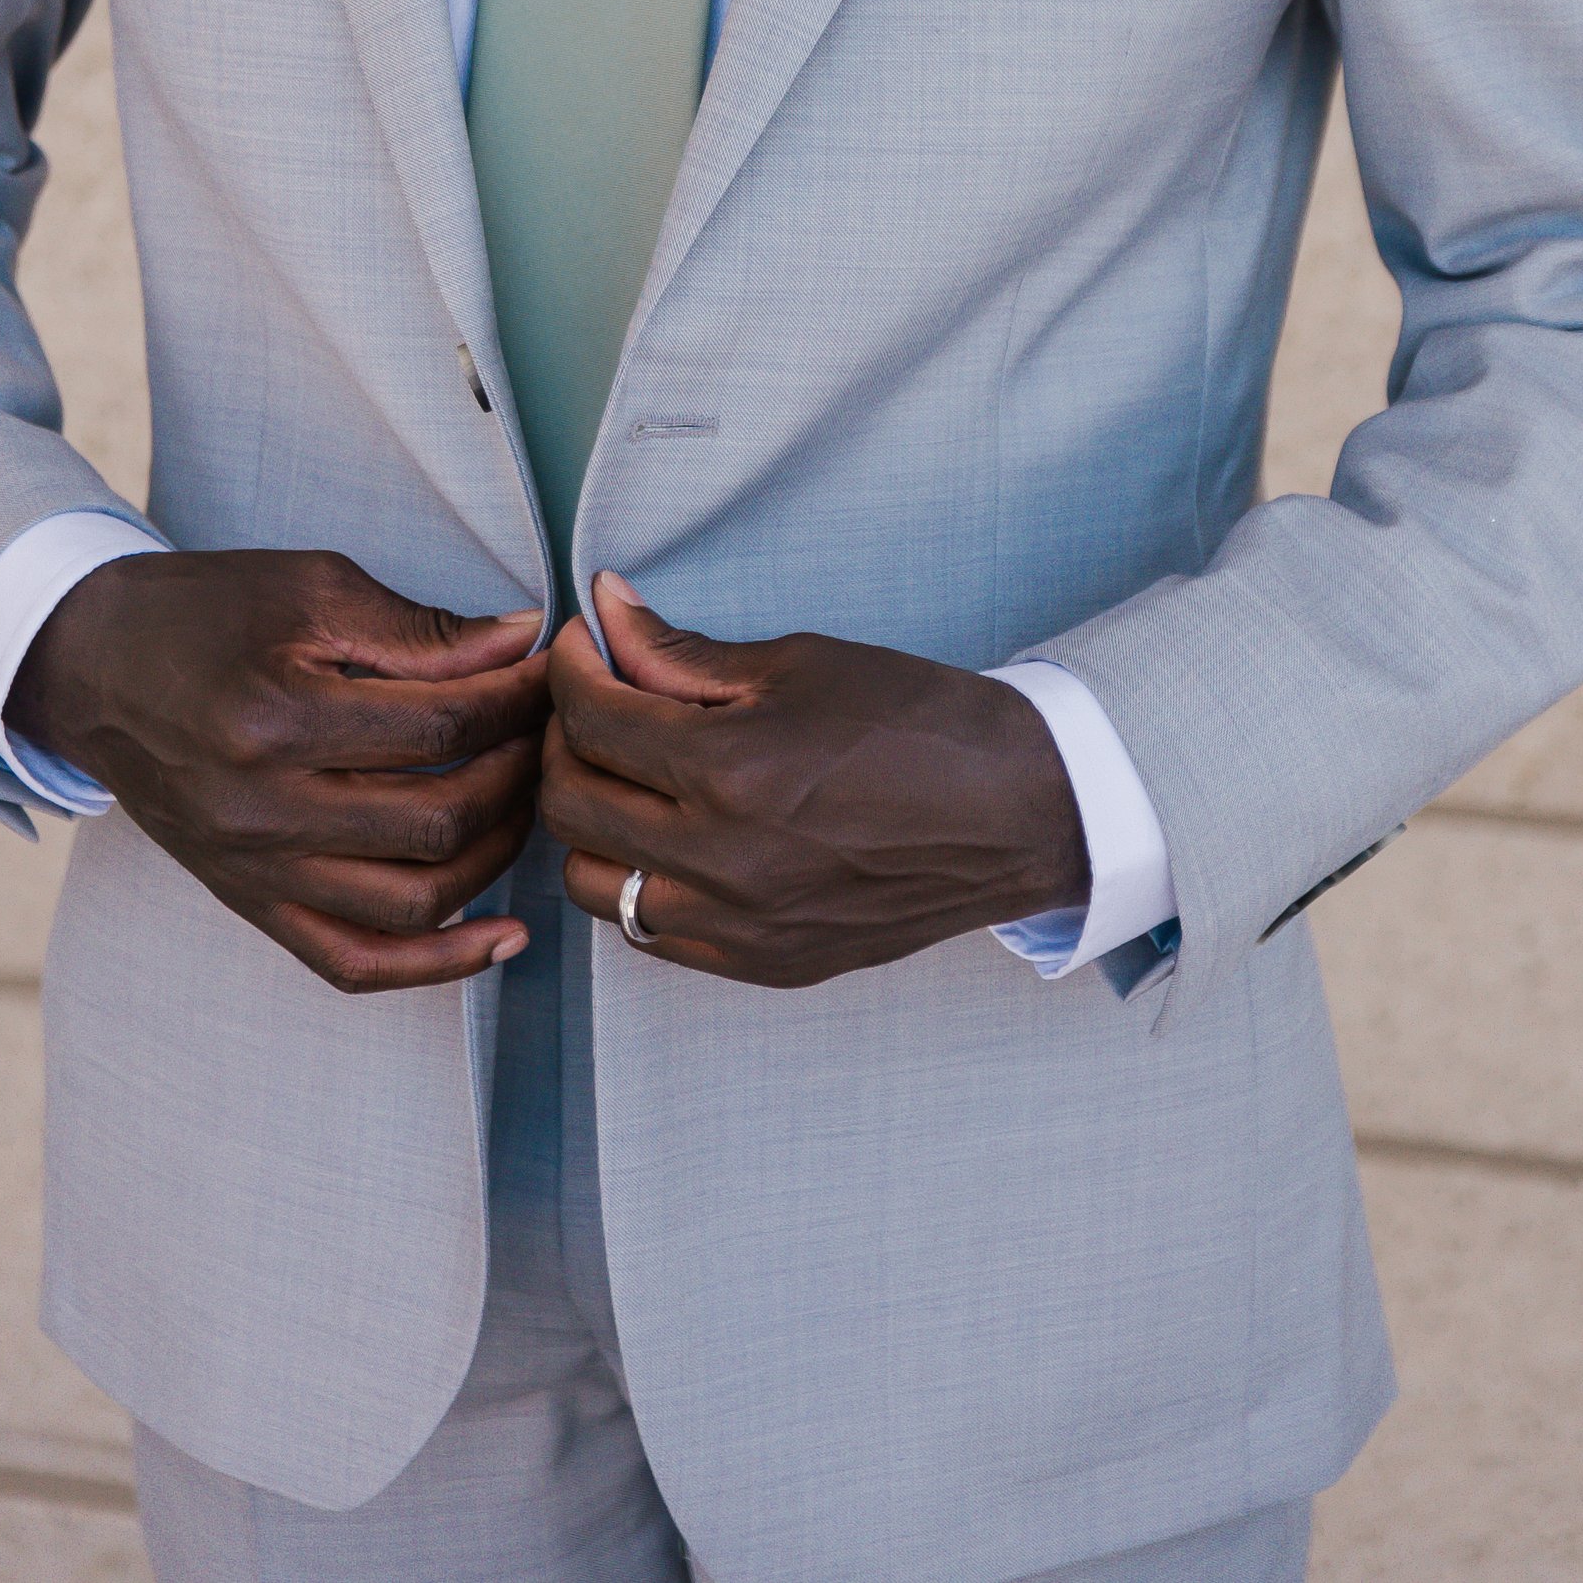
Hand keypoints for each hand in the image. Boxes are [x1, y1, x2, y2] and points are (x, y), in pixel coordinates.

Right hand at [7, 549, 549, 994]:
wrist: (93, 667)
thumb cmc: (204, 611)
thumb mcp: (310, 588)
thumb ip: (420, 629)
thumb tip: (522, 643)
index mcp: (277, 717)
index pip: (441, 724)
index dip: (515, 696)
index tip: (546, 667)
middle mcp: (264, 810)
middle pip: (439, 819)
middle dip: (519, 770)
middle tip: (545, 727)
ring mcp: (256, 871)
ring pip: (413, 900)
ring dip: (496, 853)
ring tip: (526, 796)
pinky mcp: (250, 904)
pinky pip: (353, 963)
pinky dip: (436, 964)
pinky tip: (501, 937)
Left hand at [542, 575, 1089, 986]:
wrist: (1015, 813)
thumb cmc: (917, 723)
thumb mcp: (799, 662)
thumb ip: (683, 653)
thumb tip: (609, 617)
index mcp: (728, 773)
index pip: (591, 717)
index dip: (573, 665)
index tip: (589, 639)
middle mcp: (718, 863)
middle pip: (569, 802)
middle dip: (567, 735)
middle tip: (601, 696)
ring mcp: (736, 927)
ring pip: (593, 883)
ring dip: (592, 819)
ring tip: (632, 773)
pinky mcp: (760, 965)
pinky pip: (650, 933)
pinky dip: (639, 879)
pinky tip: (673, 835)